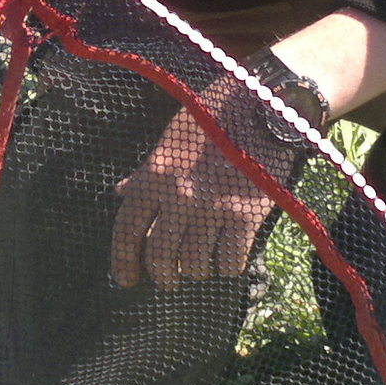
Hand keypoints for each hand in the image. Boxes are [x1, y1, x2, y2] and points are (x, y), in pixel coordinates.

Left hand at [111, 107, 273, 286]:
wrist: (264, 103)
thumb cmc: (214, 116)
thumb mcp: (171, 138)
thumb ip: (146, 171)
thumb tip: (121, 193)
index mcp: (155, 175)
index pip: (127, 230)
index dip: (122, 262)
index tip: (125, 280)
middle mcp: (179, 195)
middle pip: (161, 256)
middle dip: (163, 276)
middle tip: (169, 280)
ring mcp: (213, 206)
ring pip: (195, 264)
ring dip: (197, 270)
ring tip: (202, 265)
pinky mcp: (246, 214)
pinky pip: (230, 260)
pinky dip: (228, 265)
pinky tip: (229, 258)